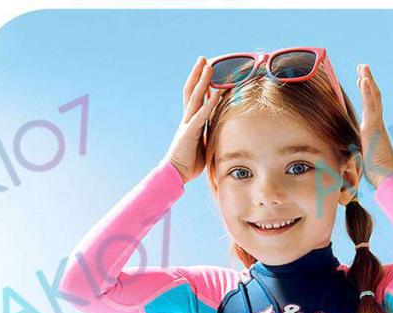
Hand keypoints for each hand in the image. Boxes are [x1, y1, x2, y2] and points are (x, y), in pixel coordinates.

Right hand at [166, 56, 221, 182]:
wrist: (175, 174)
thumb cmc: (189, 163)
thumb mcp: (202, 145)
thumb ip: (208, 134)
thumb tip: (217, 131)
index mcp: (190, 121)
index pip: (194, 98)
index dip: (200, 84)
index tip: (206, 72)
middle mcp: (187, 119)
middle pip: (191, 91)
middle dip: (198, 74)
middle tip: (204, 59)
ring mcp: (187, 124)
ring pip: (195, 98)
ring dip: (202, 81)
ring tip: (208, 66)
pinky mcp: (190, 133)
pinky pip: (201, 116)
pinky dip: (209, 104)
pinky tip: (215, 94)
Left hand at [356, 64, 392, 188]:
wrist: (388, 179)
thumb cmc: (378, 176)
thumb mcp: (363, 162)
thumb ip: (359, 156)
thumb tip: (349, 164)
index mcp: (374, 132)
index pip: (370, 108)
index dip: (366, 94)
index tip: (361, 81)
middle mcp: (377, 126)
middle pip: (373, 98)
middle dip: (367, 82)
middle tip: (363, 67)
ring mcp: (376, 125)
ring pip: (373, 98)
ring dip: (367, 81)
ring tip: (363, 67)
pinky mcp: (374, 128)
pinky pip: (370, 106)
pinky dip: (367, 92)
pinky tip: (363, 79)